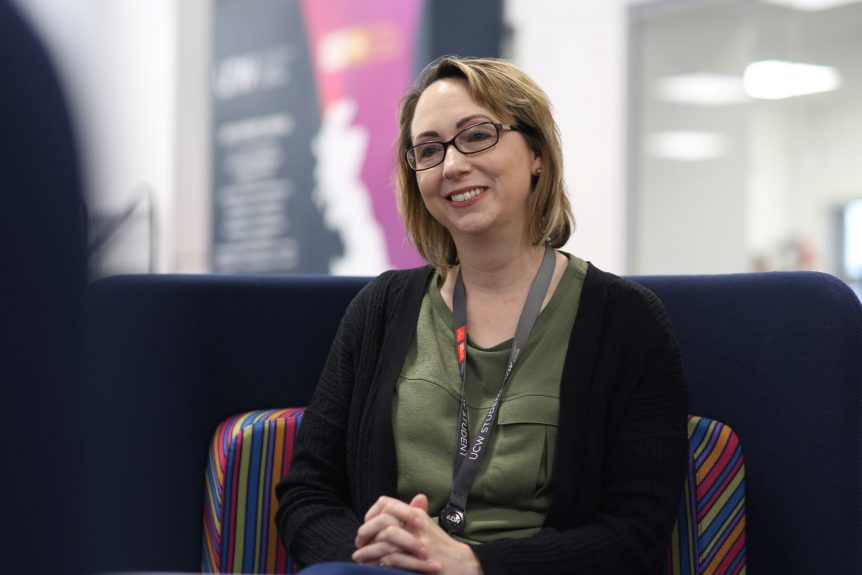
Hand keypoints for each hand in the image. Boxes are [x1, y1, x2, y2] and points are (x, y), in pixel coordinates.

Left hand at [352, 494, 481, 574]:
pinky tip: (374, 566)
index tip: (366, 527)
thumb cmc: (440, 548)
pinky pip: (393, 557)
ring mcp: (418, 540)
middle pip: (382, 520)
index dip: (371, 514)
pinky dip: (380, 562)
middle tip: (359, 543)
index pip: (386, 503)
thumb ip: (408, 518)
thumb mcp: (425, 528)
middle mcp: (416, 523)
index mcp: (415, 514)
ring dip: (368, 550)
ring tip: (359, 557)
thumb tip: (385, 513)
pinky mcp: (419, 557)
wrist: (461, 564)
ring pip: (385, 539)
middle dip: (366, 532)